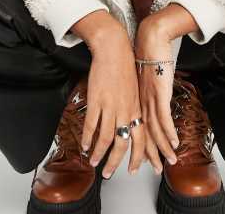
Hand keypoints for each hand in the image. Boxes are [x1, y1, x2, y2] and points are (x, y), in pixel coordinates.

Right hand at [80, 25, 145, 177]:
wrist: (114, 49)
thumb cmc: (124, 67)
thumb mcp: (134, 90)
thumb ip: (132, 108)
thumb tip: (129, 123)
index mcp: (137, 108)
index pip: (141, 139)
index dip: (137, 157)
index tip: (133, 170)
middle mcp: (126, 110)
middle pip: (123, 144)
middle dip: (116, 163)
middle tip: (109, 174)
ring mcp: (111, 106)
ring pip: (106, 138)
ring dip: (98, 154)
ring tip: (93, 162)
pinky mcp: (97, 100)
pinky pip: (91, 125)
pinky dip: (87, 138)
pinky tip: (83, 145)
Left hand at [134, 19, 179, 174]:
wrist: (149, 39)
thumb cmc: (146, 55)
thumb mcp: (144, 78)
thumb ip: (146, 91)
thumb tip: (150, 100)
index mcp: (136, 101)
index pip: (138, 130)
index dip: (141, 147)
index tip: (142, 162)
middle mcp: (142, 103)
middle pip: (145, 134)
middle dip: (149, 155)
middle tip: (154, 172)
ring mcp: (150, 99)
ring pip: (154, 130)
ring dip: (161, 149)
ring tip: (167, 164)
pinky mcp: (159, 93)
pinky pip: (163, 117)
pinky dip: (168, 132)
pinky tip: (173, 144)